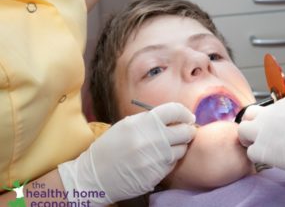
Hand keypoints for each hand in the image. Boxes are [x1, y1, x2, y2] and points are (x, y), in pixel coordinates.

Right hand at [58, 103, 195, 205]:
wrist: (95, 175)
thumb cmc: (111, 147)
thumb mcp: (127, 125)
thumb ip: (150, 119)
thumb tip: (175, 117)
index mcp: (143, 122)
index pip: (175, 110)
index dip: (184, 113)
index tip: (187, 116)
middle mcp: (152, 139)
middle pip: (185, 130)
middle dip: (188, 129)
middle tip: (186, 130)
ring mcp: (156, 158)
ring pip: (182, 149)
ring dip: (179, 146)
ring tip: (167, 146)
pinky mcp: (157, 175)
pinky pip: (172, 164)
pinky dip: (169, 160)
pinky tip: (158, 159)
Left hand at [238, 96, 284, 186]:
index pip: (266, 110)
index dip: (268, 121)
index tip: (275, 130)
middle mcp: (272, 113)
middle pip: (248, 116)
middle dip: (252, 127)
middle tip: (263, 139)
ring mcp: (266, 130)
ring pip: (243, 133)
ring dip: (252, 142)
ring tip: (268, 151)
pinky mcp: (266, 149)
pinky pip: (251, 154)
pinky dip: (259, 158)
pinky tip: (274, 161)